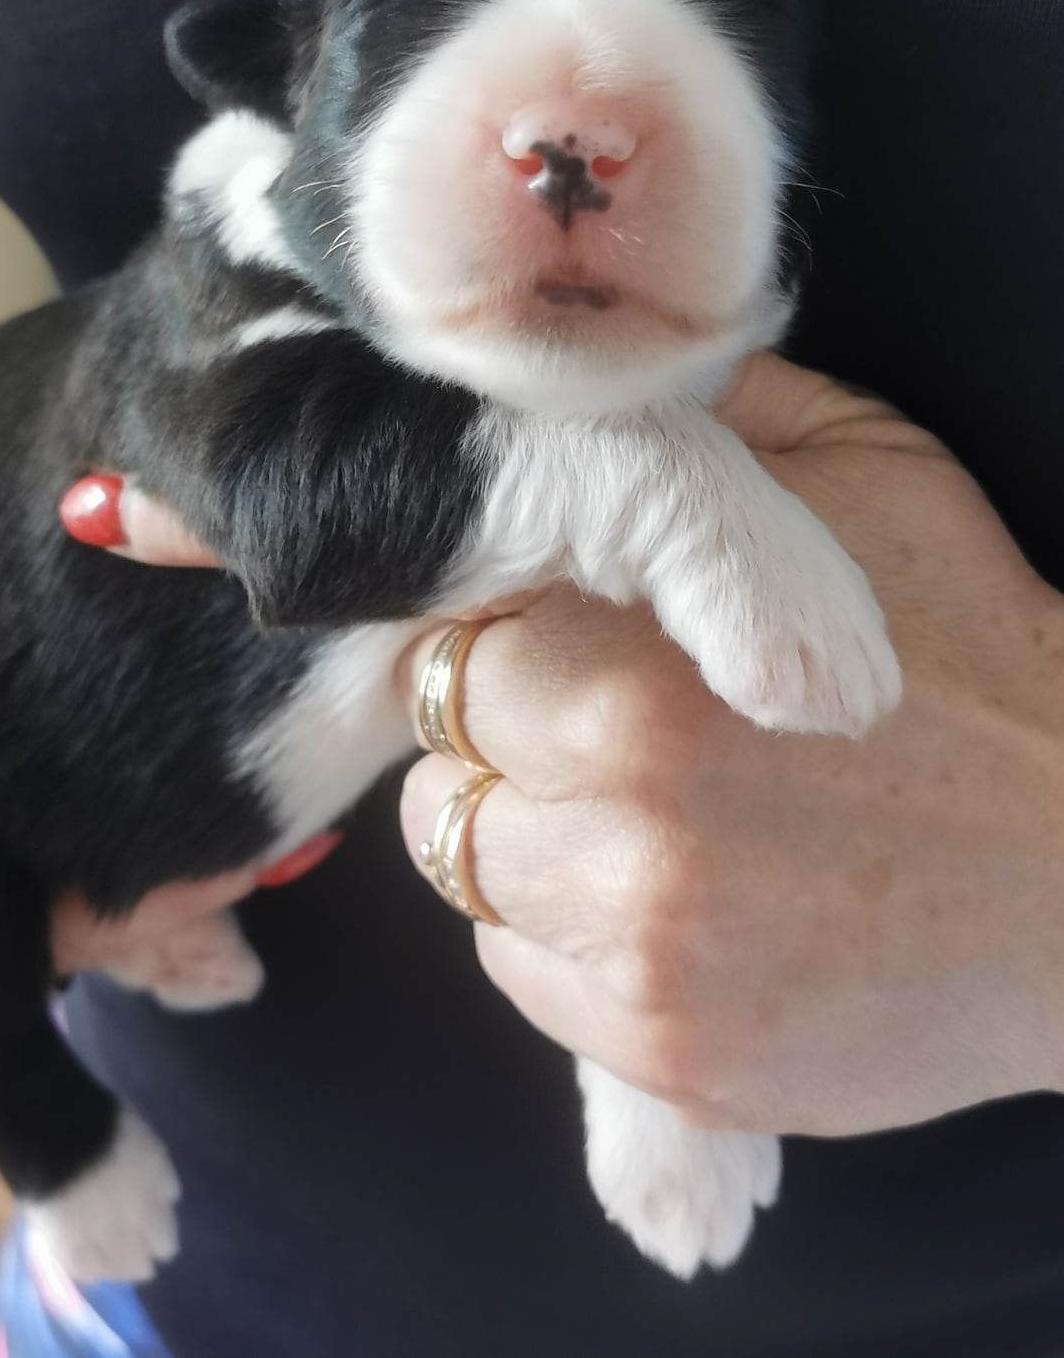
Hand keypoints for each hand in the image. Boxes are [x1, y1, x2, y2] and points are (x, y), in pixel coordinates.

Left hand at [397, 356, 1063, 1135]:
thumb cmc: (984, 658)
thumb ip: (709, 418)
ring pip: (475, 880)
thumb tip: (592, 363)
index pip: (446, 660)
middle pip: (442, 776)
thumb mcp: (868, 476)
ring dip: (529, 840)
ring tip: (642, 813)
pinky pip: (534, 984)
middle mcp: (619, 837)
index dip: (499, 643)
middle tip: (594, 730)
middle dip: (502, 742)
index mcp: (627, 685)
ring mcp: (646, 969)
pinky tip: (675, 901)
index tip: (551, 643)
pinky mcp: (678, 1064)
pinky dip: (573, 940)